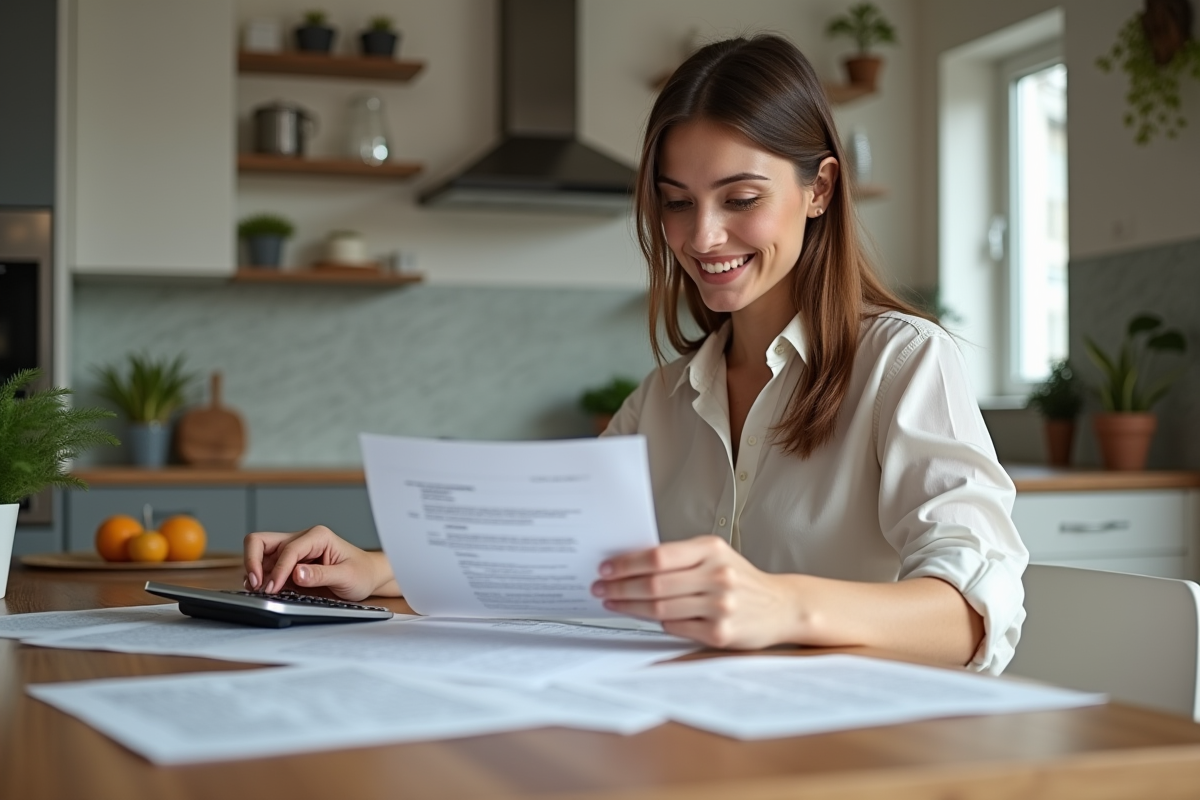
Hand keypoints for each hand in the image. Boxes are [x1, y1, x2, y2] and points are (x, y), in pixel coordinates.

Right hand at [243, 525, 397, 600]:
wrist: (368, 578)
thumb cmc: (361, 572)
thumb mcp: (346, 576)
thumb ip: (321, 575)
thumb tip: (296, 573)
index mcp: (317, 536)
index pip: (288, 549)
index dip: (278, 570)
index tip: (272, 588)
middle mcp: (302, 540)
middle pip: (261, 541)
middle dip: (253, 561)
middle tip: (255, 584)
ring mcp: (293, 553)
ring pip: (260, 555)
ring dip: (255, 572)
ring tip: (258, 590)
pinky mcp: (289, 567)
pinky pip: (267, 569)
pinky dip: (261, 579)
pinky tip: (265, 591)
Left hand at [591, 535, 799, 649]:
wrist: (782, 606)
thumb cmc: (741, 580)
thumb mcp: (716, 556)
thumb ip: (681, 558)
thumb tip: (630, 564)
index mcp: (711, 550)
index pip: (658, 556)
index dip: (626, 563)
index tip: (606, 568)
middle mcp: (717, 576)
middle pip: (654, 584)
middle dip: (620, 587)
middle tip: (601, 589)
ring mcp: (720, 606)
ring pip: (660, 608)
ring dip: (630, 607)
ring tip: (613, 604)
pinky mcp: (721, 633)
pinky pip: (675, 628)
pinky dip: (657, 623)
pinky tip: (645, 617)